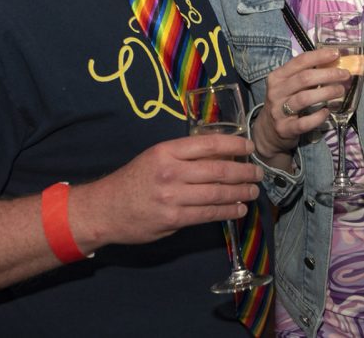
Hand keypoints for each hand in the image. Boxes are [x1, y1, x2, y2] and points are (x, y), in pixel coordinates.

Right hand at [73, 134, 263, 247]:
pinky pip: (208, 214)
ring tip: (252, 191)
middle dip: (244, 172)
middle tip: (258, 173)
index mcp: (167, 151)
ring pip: (217, 193)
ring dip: (240, 193)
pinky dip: (228, 211)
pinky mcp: (174, 219)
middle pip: (219, 170)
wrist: (105, 209)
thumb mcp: (155, 158)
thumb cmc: (133, 181)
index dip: (235, 145)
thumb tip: (222, 157)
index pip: (209, 144)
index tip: (250, 147)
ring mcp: (173, 197)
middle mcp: (171, 171)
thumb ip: (184, 158)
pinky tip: (238, 209)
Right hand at [252, 49, 348, 162]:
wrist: (268, 131)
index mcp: (277, 77)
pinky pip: (305, 122)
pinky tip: (327, 112)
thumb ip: (305, 75)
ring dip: (326, 93)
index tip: (336, 54)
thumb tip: (333, 64)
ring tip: (340, 91)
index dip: (319, 56)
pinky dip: (318, 117)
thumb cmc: (284, 103)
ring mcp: (279, 111)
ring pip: (304, 98)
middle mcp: (276, 92)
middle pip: (304, 78)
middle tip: (345, 75)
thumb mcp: (288, 86)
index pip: (299, 61)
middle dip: (328, 74)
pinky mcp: (285, 128)